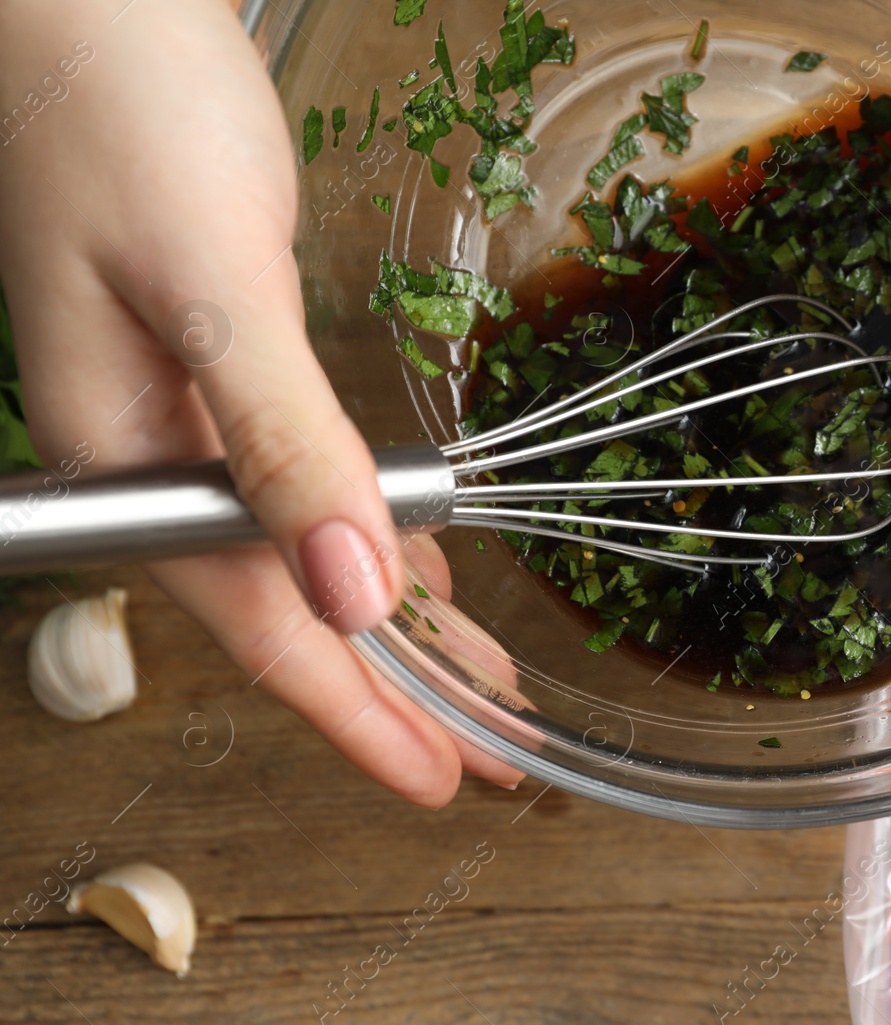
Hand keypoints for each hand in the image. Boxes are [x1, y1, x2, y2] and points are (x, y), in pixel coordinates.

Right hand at [0, 0, 522, 803]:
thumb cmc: (126, 112)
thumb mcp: (212, 283)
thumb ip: (283, 439)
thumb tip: (349, 588)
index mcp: (129, 454)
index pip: (257, 622)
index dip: (356, 711)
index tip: (443, 777)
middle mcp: (152, 452)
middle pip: (287, 607)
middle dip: (395, 688)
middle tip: (497, 752)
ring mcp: (180, 412)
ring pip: (303, 552)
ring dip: (395, 620)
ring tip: (484, 684)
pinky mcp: (218, 366)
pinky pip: (305, 485)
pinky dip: (371, 533)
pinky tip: (417, 569)